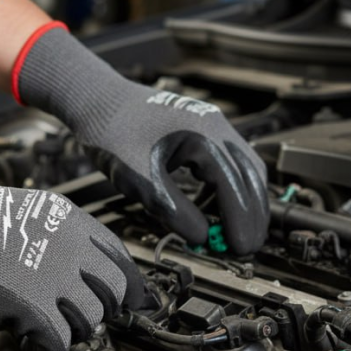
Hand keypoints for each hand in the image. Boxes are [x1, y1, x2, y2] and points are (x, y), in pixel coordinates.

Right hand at [0, 135, 144, 350]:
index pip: (118, 253)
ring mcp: (52, 274)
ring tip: (51, 333)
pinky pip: (61, 343)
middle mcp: (67, 243)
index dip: (129, 283)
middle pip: (115, 290)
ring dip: (75, 332)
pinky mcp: (30, 306)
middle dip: (105, 311)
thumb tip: (61, 266)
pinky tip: (34, 349)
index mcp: (63, 216)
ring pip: (92, 319)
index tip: (134, 301)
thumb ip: (44, 235)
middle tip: (87, 323)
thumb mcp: (11, 211)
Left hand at [14, 24, 268, 254]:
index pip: (234, 185)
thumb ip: (173, 211)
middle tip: (246, 249)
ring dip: (243, 202)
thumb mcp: (140, 181)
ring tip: (230, 234)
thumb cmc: (113, 136)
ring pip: (244, 168)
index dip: (241, 221)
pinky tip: (212, 208)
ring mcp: (213, 125)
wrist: (98, 100)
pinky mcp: (205, 129)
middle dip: (251, 215)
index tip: (241, 250)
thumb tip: (201, 238)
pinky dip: (228, 188)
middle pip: (250, 177)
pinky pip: (229, 162)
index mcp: (203, 137)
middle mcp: (216, 127)